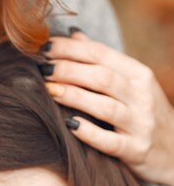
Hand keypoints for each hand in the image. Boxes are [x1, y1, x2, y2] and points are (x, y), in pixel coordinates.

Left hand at [40, 30, 173, 185]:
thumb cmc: (143, 112)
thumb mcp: (131, 82)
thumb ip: (102, 60)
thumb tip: (73, 34)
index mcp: (139, 74)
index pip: (100, 54)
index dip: (69, 48)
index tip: (44, 47)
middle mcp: (142, 96)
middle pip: (101, 77)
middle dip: (67, 70)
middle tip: (41, 69)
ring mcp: (141, 124)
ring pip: (104, 107)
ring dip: (73, 97)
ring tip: (49, 91)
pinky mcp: (136, 150)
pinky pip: (110, 141)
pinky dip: (88, 132)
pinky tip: (69, 124)